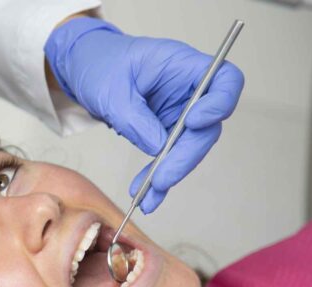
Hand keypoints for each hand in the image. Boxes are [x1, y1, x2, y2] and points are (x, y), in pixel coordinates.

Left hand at [45, 18, 244, 212]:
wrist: (86, 70)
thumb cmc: (101, 64)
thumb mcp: (112, 89)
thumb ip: (135, 117)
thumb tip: (158, 148)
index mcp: (183, 64)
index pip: (225, 80)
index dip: (220, 103)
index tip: (194, 122)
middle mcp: (188, 90)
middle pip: (206, 126)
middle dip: (185, 156)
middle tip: (162, 179)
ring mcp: (179, 113)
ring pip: (189, 148)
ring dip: (170, 174)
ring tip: (148, 197)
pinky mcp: (166, 132)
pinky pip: (168, 158)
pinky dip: (157, 178)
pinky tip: (146, 197)